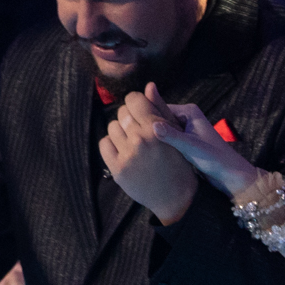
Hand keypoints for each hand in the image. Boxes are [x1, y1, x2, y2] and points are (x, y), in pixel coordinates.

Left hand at [99, 86, 203, 222]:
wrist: (177, 198)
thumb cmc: (180, 162)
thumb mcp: (176, 134)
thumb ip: (160, 109)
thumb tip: (148, 86)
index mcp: (155, 128)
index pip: (133, 99)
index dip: (136, 102)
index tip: (140, 110)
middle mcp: (139, 140)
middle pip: (122, 112)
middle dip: (130, 117)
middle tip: (139, 130)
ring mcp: (127, 155)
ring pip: (112, 127)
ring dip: (121, 131)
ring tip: (133, 142)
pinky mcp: (117, 169)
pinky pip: (104, 144)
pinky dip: (112, 144)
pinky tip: (124, 150)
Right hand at [126, 83, 259, 194]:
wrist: (231, 175)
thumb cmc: (215, 159)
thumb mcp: (191, 147)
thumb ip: (172, 136)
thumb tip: (151, 125)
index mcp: (189, 112)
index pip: (160, 107)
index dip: (144, 114)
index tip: (128, 121)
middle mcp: (186, 117)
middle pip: (158, 117)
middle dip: (145, 125)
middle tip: (126, 132)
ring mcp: (185, 130)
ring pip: (161, 129)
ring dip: (150, 136)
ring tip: (132, 141)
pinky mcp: (185, 142)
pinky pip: (166, 140)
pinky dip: (157, 144)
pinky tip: (145, 151)